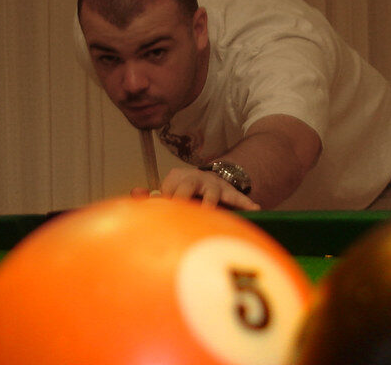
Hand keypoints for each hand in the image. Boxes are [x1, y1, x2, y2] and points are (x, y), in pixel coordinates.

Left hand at [133, 168, 260, 210]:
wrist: (210, 180)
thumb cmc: (184, 192)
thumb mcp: (168, 190)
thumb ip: (149, 196)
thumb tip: (135, 192)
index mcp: (177, 177)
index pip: (168, 189)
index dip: (165, 201)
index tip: (162, 211)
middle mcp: (195, 178)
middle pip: (187, 186)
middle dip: (182, 197)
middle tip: (180, 211)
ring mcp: (213, 185)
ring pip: (212, 192)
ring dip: (210, 202)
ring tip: (209, 212)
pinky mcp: (229, 192)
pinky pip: (238, 197)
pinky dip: (245, 203)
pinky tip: (255, 209)